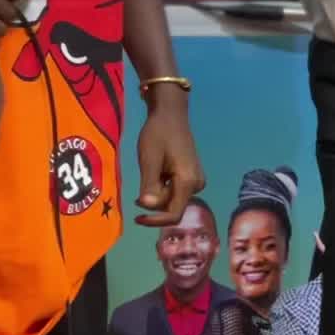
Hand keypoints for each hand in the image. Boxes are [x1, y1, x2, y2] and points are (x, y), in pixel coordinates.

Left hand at [135, 87, 205, 227]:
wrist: (170, 113)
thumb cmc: (157, 134)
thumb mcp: (149, 160)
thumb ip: (149, 186)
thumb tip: (147, 207)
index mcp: (188, 181)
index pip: (173, 214)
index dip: (155, 221)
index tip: (136, 218)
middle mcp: (197, 184)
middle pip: (172, 206)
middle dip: (154, 200)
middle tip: (143, 179)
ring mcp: (196, 180)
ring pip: (172, 199)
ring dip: (157, 192)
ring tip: (151, 170)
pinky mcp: (192, 176)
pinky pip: (175, 190)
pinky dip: (162, 187)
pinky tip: (157, 170)